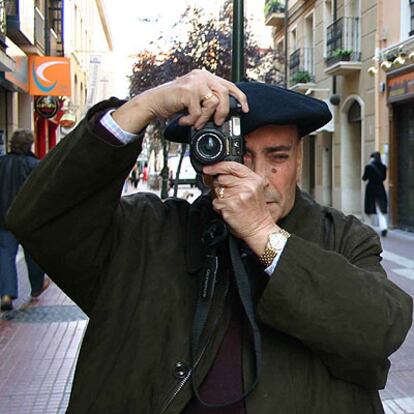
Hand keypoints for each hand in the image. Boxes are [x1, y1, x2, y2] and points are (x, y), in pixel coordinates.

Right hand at [112, 69, 248, 133]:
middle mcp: (202, 75)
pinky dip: (192, 121)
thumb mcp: (195, 100)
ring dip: (204, 118)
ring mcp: (195, 81)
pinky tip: (184, 121)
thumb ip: (208, 101)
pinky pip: (198, 111)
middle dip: (223, 112)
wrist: (153, 102)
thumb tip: (224, 115)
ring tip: (195, 123)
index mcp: (205, 76)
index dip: (240, 98)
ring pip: (213, 103)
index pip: (229, 85)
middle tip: (217, 122)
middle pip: (224, 94)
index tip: (245, 110)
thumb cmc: (174, 103)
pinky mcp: (187, 90)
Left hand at [203, 162, 280, 255]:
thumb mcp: (254, 189)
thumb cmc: (256, 211)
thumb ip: (240, 178)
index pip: (232, 166)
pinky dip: (218, 206)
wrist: (259, 228)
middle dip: (219, 184)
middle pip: (221, 177)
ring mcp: (238, 196)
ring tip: (230, 202)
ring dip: (219, 196)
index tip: (208, 168)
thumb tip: (219, 171)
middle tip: (227, 193)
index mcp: (253, 179)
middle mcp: (247, 186)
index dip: (217, 166)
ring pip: (216, 189)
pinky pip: (215, 201)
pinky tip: (229, 209)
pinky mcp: (229, 206)